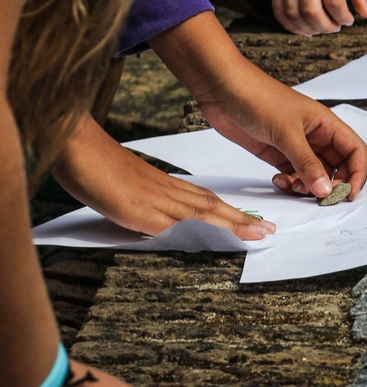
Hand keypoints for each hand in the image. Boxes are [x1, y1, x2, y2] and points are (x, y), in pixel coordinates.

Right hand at [52, 117, 275, 239]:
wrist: (77, 148)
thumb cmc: (96, 164)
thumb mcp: (128, 187)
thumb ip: (146, 203)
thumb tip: (158, 223)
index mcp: (165, 184)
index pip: (206, 199)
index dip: (232, 212)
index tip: (254, 221)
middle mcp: (167, 191)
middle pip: (212, 206)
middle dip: (243, 220)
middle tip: (270, 231)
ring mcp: (155, 200)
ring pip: (202, 213)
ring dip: (232, 224)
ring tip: (257, 233)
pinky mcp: (141, 209)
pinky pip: (174, 222)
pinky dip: (197, 231)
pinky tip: (213, 238)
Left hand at [197, 65, 366, 199]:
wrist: (223, 90)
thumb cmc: (258, 99)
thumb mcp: (286, 132)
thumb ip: (307, 163)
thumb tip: (326, 190)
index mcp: (326, 123)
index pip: (355, 150)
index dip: (357, 173)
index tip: (348, 194)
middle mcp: (315, 136)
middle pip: (337, 166)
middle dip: (332, 185)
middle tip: (320, 198)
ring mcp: (295, 145)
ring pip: (314, 175)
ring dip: (308, 187)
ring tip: (293, 187)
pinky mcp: (277, 153)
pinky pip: (293, 175)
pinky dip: (289, 184)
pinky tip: (277, 180)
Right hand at [248, 0, 366, 35]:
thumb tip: (364, 13)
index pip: (334, 1)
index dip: (343, 17)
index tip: (349, 20)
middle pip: (312, 11)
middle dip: (326, 27)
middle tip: (335, 27)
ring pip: (293, 14)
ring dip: (309, 29)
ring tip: (321, 28)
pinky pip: (278, 10)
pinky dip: (290, 25)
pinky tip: (304, 27)